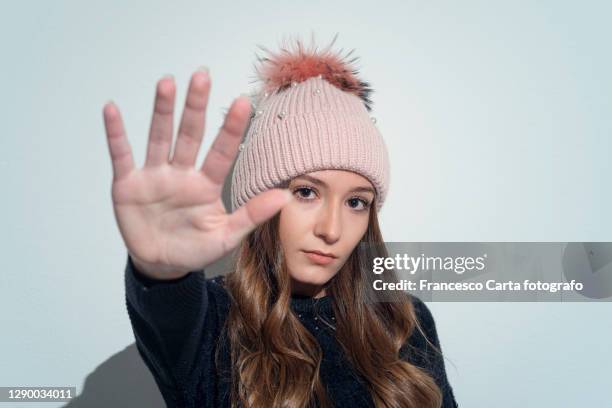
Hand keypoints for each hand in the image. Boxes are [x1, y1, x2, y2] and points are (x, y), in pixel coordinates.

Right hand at [103, 69, 291, 279]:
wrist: (161, 265)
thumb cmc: (195, 248)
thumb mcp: (226, 237)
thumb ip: (251, 216)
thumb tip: (284, 197)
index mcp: (206, 185)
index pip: (221, 152)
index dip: (231, 128)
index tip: (243, 102)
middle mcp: (181, 173)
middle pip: (190, 134)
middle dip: (195, 106)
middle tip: (202, 76)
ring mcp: (154, 176)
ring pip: (159, 137)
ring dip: (162, 110)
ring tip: (167, 83)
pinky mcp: (128, 184)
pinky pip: (121, 155)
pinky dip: (116, 134)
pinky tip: (112, 110)